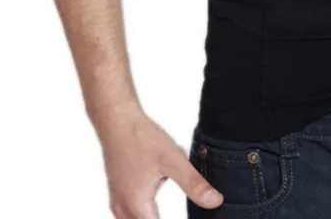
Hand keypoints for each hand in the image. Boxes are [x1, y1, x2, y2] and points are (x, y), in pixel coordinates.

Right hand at [97, 108, 223, 217]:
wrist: (116, 120)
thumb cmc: (140, 138)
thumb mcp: (173, 160)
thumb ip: (193, 184)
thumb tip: (214, 201)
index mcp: (137, 205)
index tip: (192, 218)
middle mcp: (123, 207)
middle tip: (187, 211)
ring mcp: (116, 200)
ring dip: (150, 217)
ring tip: (162, 210)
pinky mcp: (116, 191)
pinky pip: (128, 214)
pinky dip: (143, 213)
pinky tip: (153, 202)